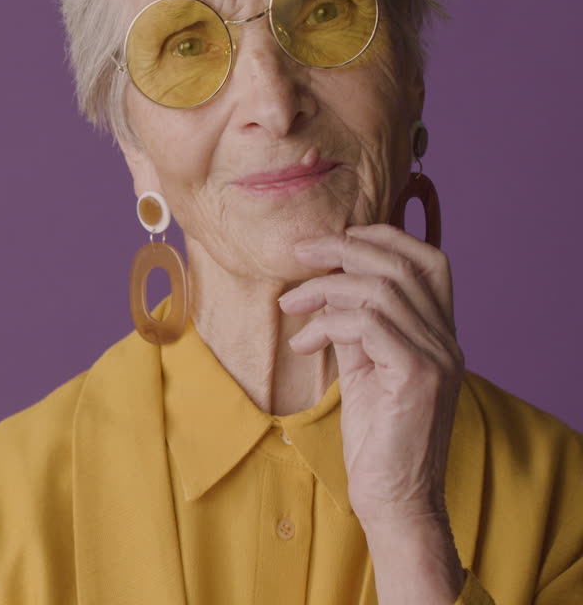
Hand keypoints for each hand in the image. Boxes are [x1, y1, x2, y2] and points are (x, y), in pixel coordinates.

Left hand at [277, 223, 463, 527]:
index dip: (384, 237)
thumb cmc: (376, 439)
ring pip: (381, 290)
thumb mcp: (364, 371)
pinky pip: (369, 325)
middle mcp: (447, 341)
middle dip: (344, 248)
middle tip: (299, 252)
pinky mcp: (417, 377)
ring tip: (289, 305)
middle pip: (402, 264)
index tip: (334, 239)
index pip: (429, 261)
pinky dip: (327, 325)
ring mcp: (438, 358)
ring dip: (324, 288)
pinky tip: (303, 345)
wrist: (395, 498)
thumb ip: (357, 329)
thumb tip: (327, 290)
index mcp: (440, 335)